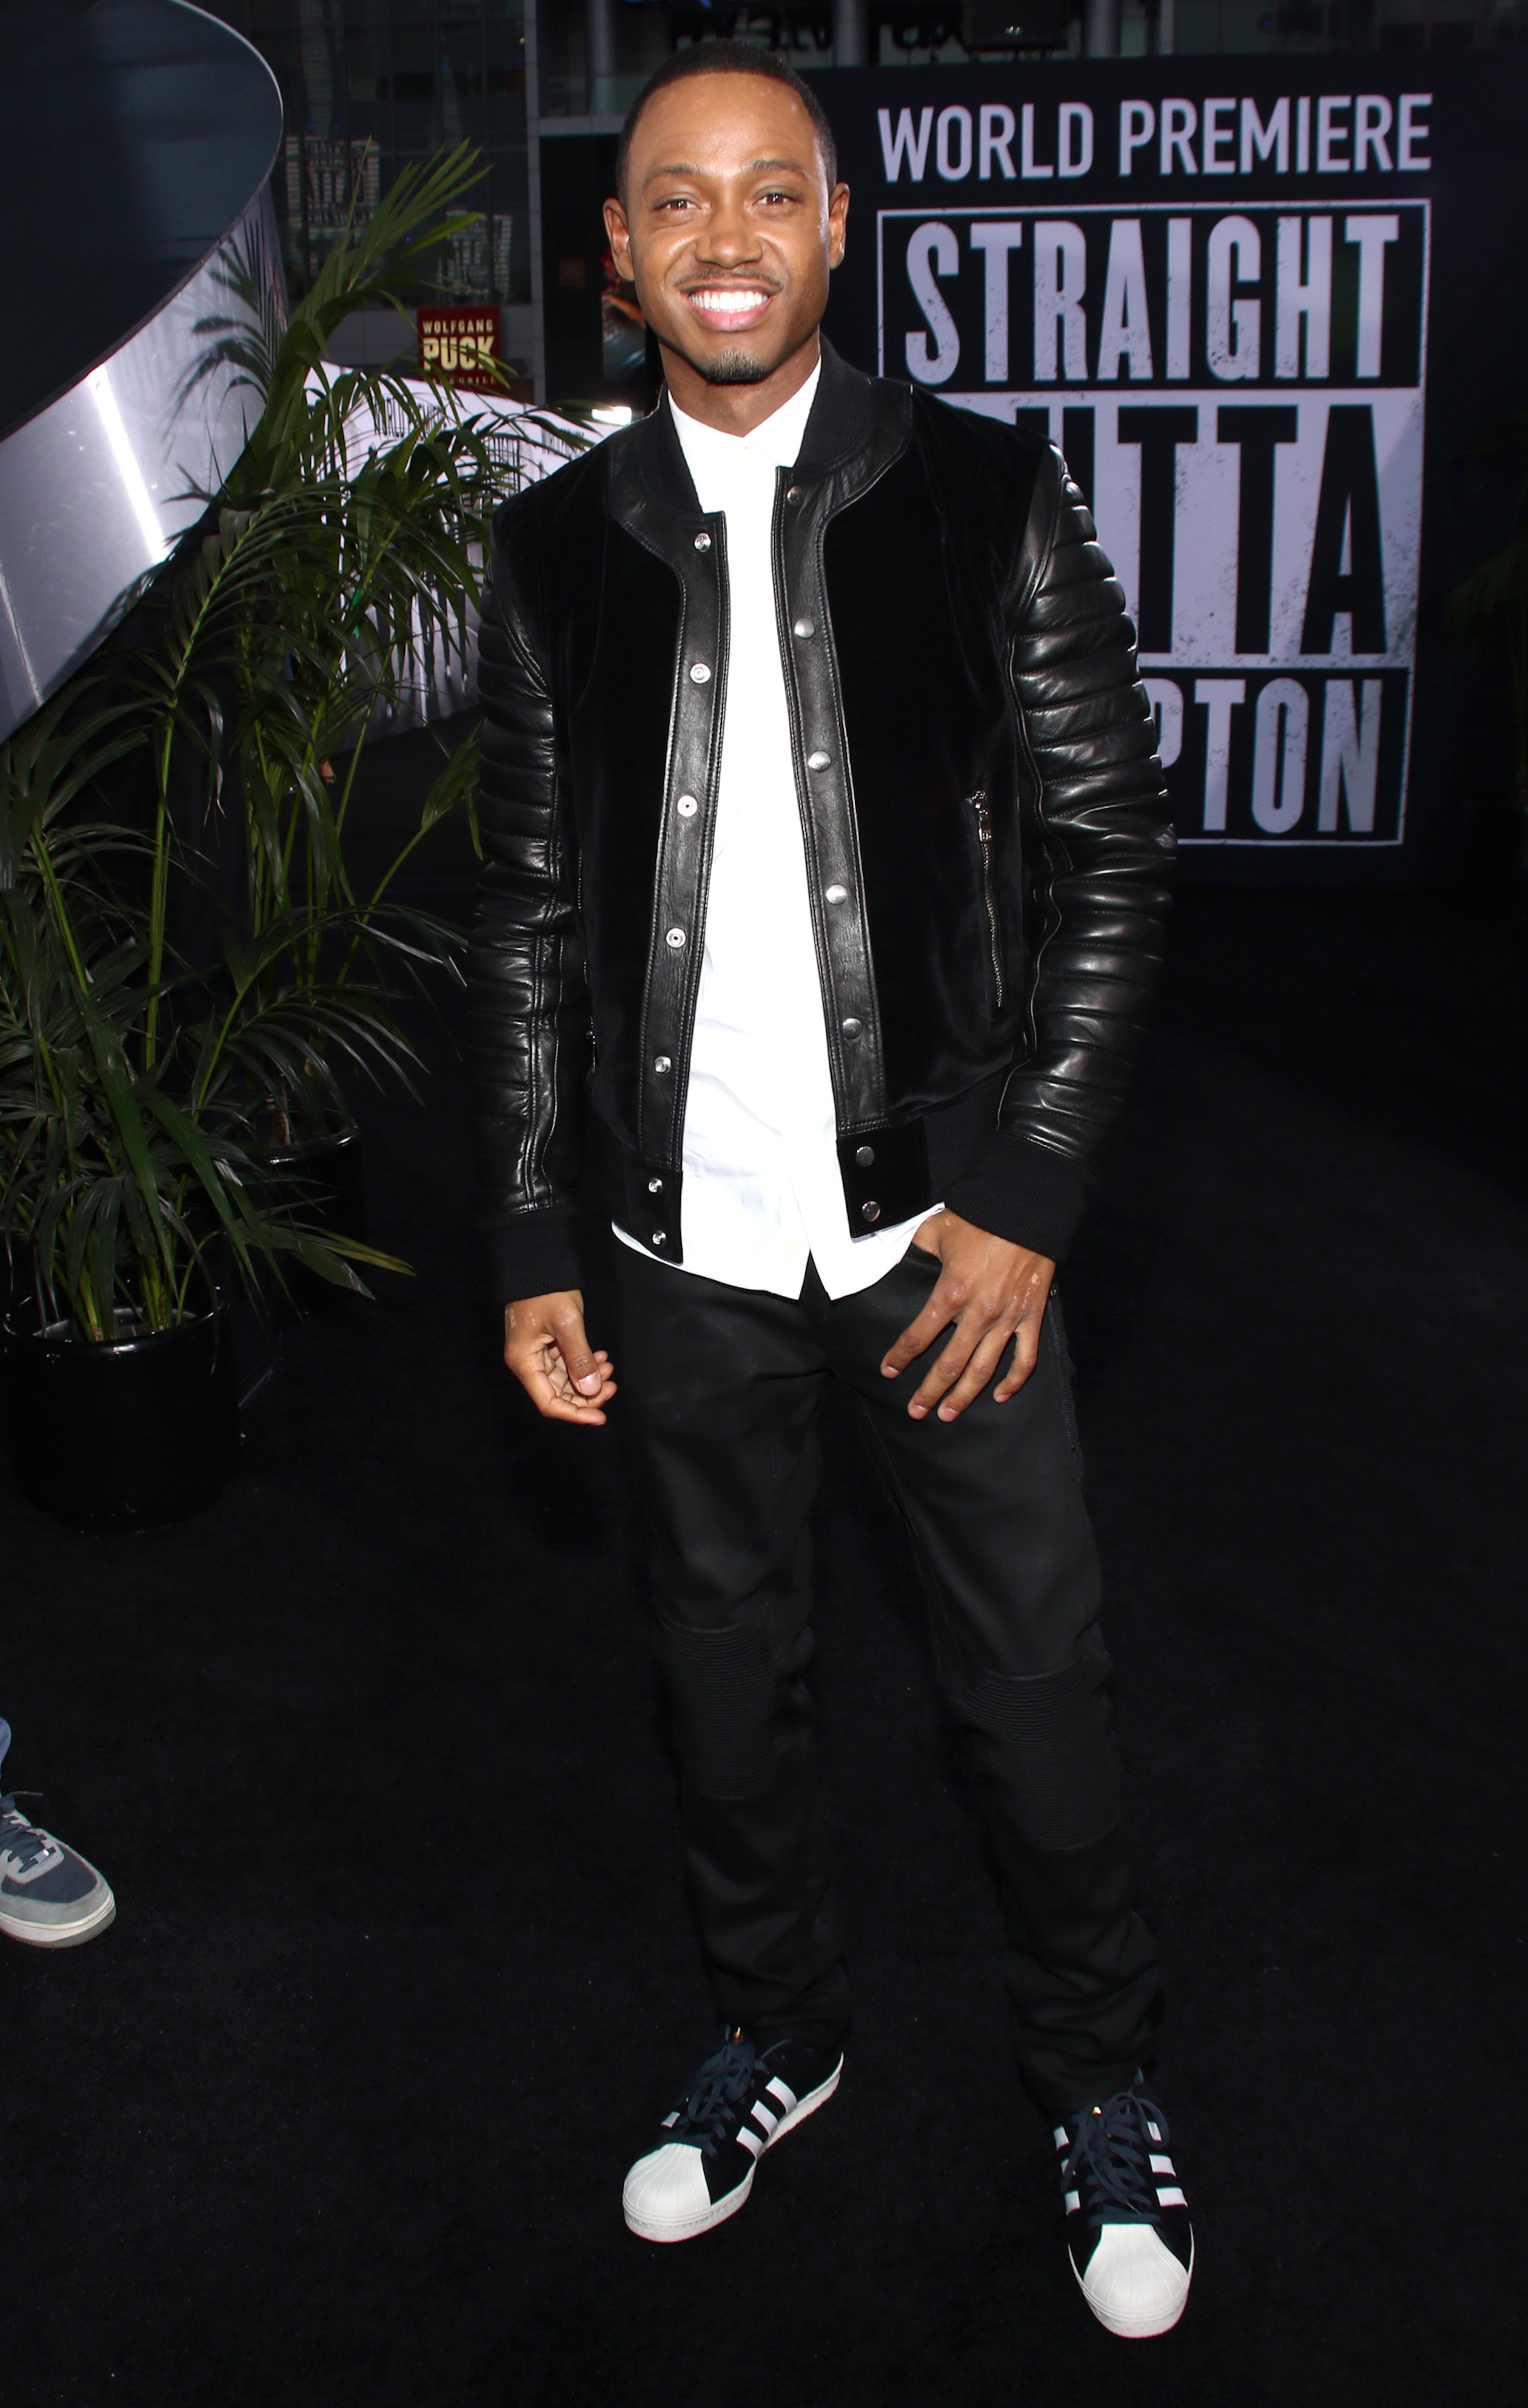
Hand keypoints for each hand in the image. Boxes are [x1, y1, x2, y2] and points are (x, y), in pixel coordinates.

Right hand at [503, 1290, 616, 1426]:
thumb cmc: (547, 1292)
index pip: (549, 1403)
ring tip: (609, 1367)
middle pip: (558, 1395)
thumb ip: (579, 1358)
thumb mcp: (567, 1324)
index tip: (600, 1416)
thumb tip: (591, 1389)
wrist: (538, 1265)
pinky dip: (585, 1364)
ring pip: (565, 1380)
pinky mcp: (547, 1345)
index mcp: (525, 1362)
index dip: (575, 1414)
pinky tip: (601, 1356)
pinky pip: (566, 1365)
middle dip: (587, 1395)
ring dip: (589, 1378)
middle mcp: (528, 1363)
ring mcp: (537, 1354)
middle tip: (611, 1385)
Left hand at [880, 1211, 1054, 1421]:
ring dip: (964, 1396)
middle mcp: (978, 1313)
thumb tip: (894, 1260)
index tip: (888, 1371)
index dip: (900, 1357)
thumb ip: (914, 1250)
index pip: (917, 1336)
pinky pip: (1025, 1358)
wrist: (1026, 1210)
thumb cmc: (980, 1218)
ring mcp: (1007, 1319)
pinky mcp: (1031, 1316)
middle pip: (949, 1365)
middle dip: (929, 1392)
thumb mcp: (935, 1230)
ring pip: (983, 1370)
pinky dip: (1014, 1381)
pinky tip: (1001, 1395)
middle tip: (916, 1411)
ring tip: (948, 1414)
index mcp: (950, 1293)